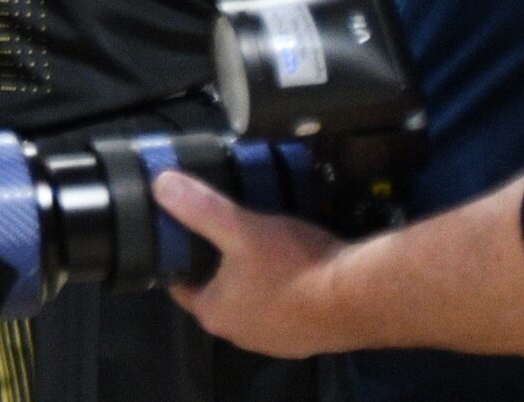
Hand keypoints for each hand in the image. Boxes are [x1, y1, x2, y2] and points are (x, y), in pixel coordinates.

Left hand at [151, 172, 349, 359]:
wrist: (363, 298)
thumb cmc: (293, 267)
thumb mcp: (239, 228)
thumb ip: (198, 207)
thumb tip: (160, 185)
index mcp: (217, 315)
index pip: (180, 285)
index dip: (176, 256)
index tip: (178, 229)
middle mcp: (244, 335)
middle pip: (217, 291)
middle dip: (215, 262)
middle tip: (218, 225)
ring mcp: (281, 339)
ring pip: (253, 297)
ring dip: (252, 273)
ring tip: (255, 236)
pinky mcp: (310, 334)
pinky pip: (284, 303)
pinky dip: (283, 282)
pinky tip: (292, 258)